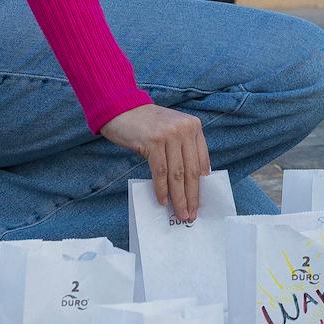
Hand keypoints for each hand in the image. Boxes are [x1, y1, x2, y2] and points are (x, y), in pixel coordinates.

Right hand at [101, 102, 211, 221]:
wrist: (121, 109)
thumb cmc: (146, 125)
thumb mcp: (172, 131)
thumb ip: (183, 150)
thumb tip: (190, 184)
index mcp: (194, 126)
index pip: (202, 161)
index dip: (201, 184)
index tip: (199, 202)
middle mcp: (185, 129)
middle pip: (191, 170)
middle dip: (191, 196)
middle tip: (190, 214)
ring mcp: (169, 134)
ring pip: (177, 174)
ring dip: (178, 197)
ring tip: (179, 212)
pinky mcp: (154, 141)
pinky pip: (160, 172)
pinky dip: (161, 189)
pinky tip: (162, 200)